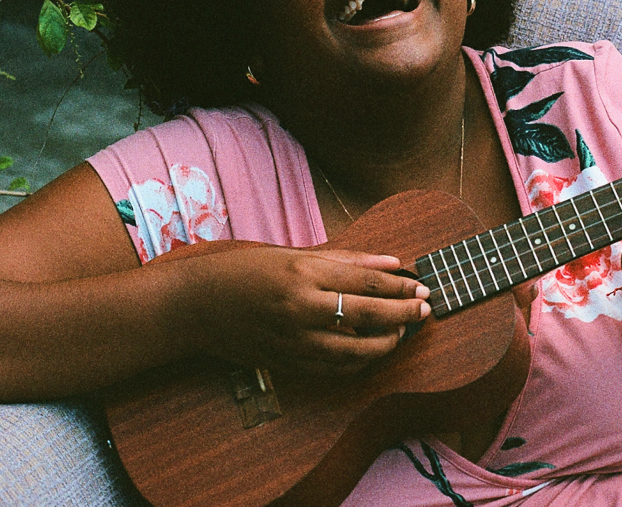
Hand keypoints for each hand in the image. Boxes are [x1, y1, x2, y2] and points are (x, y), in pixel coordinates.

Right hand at [172, 243, 429, 376]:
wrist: (196, 305)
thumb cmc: (245, 271)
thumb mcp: (293, 254)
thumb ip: (346, 259)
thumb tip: (392, 262)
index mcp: (303, 271)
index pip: (366, 280)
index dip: (400, 285)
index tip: (422, 286)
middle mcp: (300, 306)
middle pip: (368, 313)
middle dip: (403, 314)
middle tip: (425, 310)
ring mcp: (293, 339)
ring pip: (355, 349)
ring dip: (386, 343)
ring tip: (401, 333)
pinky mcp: (286, 362)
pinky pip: (334, 368)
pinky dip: (359, 361)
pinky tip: (371, 350)